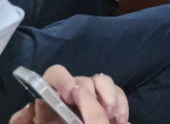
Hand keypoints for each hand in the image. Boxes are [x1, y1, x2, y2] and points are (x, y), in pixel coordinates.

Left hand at [11, 66, 128, 123]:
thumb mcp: (35, 123)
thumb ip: (23, 120)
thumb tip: (30, 108)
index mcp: (52, 93)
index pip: (56, 74)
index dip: (64, 81)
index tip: (72, 96)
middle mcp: (73, 89)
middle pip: (84, 79)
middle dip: (92, 94)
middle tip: (98, 109)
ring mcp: (92, 93)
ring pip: (104, 81)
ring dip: (110, 97)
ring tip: (111, 115)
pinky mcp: (107, 100)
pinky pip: (118, 93)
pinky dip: (121, 104)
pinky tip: (121, 119)